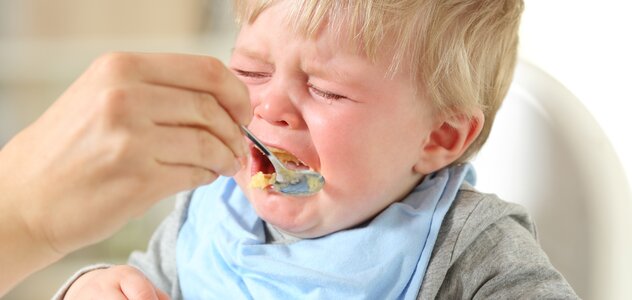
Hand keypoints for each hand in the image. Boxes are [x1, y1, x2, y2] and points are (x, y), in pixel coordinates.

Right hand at [0, 52, 250, 293]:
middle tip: (239, 145)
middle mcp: (125, 96)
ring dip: (227, 156)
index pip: (205, 69)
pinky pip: (195, 172)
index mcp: (121, 68)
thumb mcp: (102, 96)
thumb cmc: (69, 148)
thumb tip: (220, 101)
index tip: (243, 111)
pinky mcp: (138, 178)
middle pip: (211, 106)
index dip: (235, 92)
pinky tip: (205, 176)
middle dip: (235, 130)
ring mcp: (131, 138)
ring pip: (209, 141)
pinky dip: (209, 175)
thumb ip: (157, 90)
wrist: (24, 198)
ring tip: (228, 164)